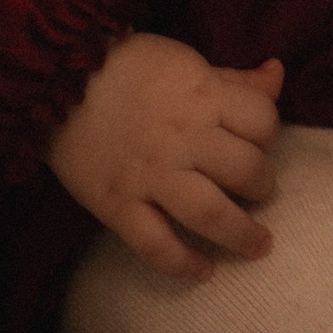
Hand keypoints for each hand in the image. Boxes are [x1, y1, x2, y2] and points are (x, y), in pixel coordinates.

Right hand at [50, 33, 284, 280]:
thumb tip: (277, 74)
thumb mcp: (188, 61)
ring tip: (258, 245)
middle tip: (259, 192)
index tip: (259, 143)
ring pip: (210, 214)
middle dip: (263, 186)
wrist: (55, 77)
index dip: (269, 134)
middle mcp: (183, 138)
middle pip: (247, 170)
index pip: (263, 121)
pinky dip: (182, 264)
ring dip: (242, 234)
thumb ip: (233, 78)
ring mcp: (150, 175)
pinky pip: (155, 245)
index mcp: (204, 96)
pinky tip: (204, 272)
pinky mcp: (117, 204)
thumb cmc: (129, 66)